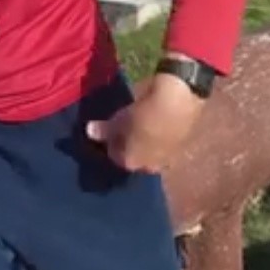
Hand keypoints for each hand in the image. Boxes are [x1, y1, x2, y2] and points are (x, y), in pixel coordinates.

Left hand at [84, 73, 205, 172]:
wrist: (179, 102)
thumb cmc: (142, 114)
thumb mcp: (119, 120)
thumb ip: (104, 130)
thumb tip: (90, 132)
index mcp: (131, 163)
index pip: (113, 156)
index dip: (108, 142)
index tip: (106, 128)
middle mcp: (149, 167)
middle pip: (132, 155)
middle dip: (126, 142)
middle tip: (120, 124)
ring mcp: (166, 157)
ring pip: (148, 148)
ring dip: (141, 138)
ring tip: (135, 120)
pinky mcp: (179, 144)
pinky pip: (160, 140)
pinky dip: (155, 132)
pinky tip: (151, 119)